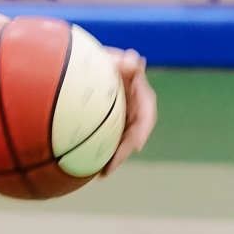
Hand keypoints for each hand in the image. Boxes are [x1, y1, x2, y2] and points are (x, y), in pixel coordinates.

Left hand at [102, 48, 157, 173]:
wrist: (86, 68)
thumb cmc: (101, 61)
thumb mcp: (111, 60)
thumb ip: (122, 62)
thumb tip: (134, 60)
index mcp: (139, 94)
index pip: (147, 113)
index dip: (143, 130)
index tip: (137, 145)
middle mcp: (133, 108)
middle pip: (133, 134)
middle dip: (123, 152)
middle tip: (110, 168)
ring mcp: (121, 117)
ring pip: (121, 140)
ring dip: (114, 157)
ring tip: (101, 174)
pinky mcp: (110, 124)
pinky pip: (109, 139)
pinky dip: (102, 151)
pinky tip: (90, 165)